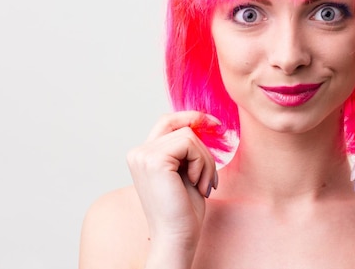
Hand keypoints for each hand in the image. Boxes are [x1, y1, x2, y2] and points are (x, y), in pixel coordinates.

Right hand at [126, 111, 219, 254]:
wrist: (177, 237)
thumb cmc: (184, 210)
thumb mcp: (186, 170)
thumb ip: (186, 148)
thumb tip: (203, 122)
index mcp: (143, 155)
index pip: (168, 121)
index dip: (192, 118)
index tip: (217, 125)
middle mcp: (138, 152)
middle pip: (182, 128)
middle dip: (205, 150)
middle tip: (210, 178)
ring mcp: (143, 155)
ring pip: (189, 136)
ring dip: (206, 161)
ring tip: (204, 184)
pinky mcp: (154, 160)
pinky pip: (190, 144)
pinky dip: (202, 163)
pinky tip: (197, 184)